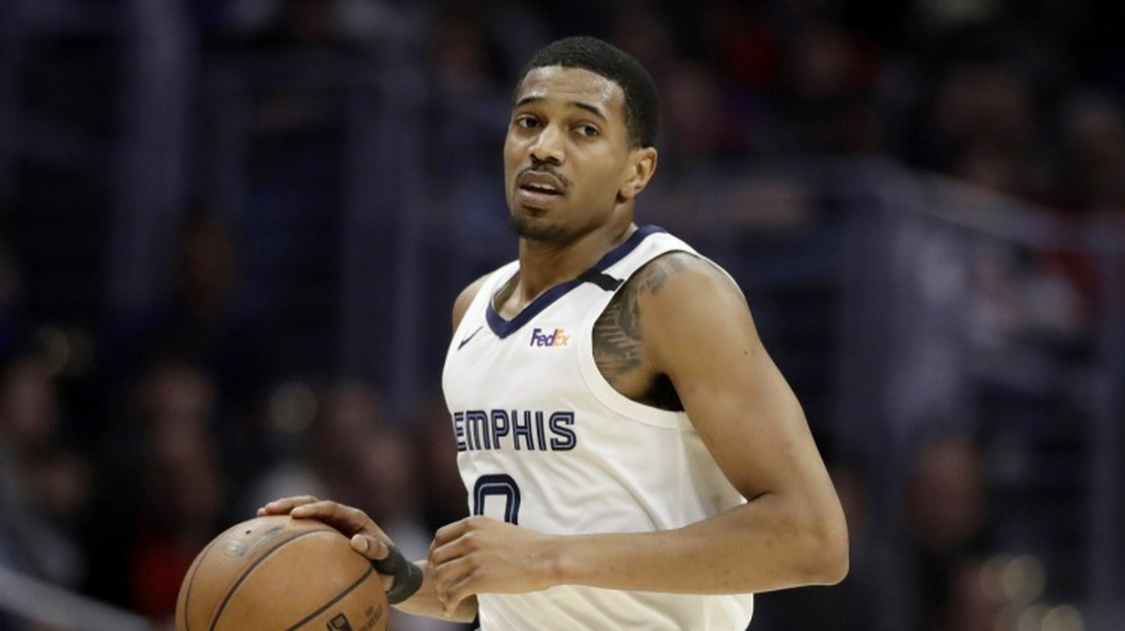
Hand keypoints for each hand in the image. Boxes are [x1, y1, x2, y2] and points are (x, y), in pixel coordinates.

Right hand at [257, 496, 394, 589]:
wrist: (391, 571)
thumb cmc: (389, 565)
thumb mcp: (386, 558)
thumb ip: (375, 549)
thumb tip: (356, 541)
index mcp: (354, 518)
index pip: (330, 507)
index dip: (313, 508)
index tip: (296, 514)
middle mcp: (341, 517)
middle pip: (312, 502)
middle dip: (291, 503)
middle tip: (269, 509)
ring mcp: (331, 525)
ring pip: (304, 511)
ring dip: (284, 511)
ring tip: (261, 514)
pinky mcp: (324, 536)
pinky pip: (303, 529)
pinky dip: (286, 527)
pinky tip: (267, 533)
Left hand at [429, 516, 557, 615]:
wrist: (547, 557)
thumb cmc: (530, 546)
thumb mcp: (499, 529)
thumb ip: (481, 535)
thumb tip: (470, 547)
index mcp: (474, 524)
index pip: (440, 537)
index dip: (435, 552)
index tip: (438, 564)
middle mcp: (469, 538)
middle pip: (437, 557)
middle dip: (436, 573)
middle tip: (442, 584)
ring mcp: (473, 558)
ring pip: (441, 576)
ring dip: (441, 590)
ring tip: (446, 599)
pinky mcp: (479, 579)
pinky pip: (453, 593)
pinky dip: (448, 604)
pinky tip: (450, 609)